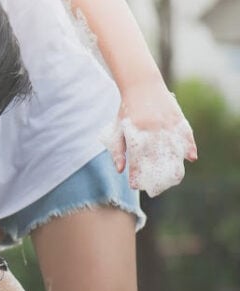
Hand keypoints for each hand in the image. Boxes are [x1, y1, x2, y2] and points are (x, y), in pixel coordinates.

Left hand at [104, 81, 197, 196]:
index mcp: (135, 133)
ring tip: (175, 178)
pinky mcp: (177, 117)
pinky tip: (191, 158)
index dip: (136, 174)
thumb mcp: (118, 128)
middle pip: (157, 158)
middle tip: (157, 187)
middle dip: (157, 175)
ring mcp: (166, 123)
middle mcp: (152, 130)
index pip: (137, 160)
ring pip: (174, 149)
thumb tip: (120, 170)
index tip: (135, 186)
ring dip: (176, 165)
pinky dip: (190, 146)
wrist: (141, 84)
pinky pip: (186, 134)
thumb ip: (119, 150)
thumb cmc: (127, 109)